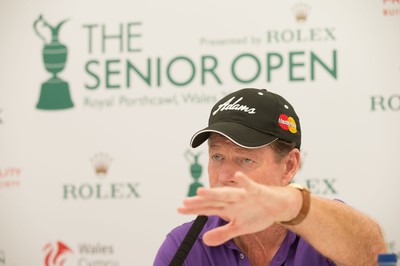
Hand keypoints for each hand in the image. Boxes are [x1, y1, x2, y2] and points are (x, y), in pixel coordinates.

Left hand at [177, 172, 296, 245]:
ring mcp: (244, 195)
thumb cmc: (257, 214)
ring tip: (201, 191)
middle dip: (200, 202)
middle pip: (214, 201)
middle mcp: (232, 200)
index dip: (194, 209)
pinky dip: (245, 181)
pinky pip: (250, 186)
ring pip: (227, 193)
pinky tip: (237, 176)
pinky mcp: (257, 191)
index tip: (179, 209)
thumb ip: (222, 233)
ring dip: (215, 192)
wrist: (277, 205)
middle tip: (185, 202)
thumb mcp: (239, 228)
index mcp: (228, 208)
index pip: (208, 208)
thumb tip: (204, 240)